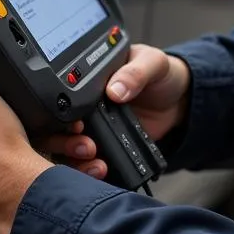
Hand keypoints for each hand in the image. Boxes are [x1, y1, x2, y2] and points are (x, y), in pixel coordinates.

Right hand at [33, 44, 190, 176]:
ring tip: (94, 161)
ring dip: (72, 159)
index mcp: (88, 80)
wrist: (179, 102)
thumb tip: (115, 89)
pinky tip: (99, 171)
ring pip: (64, 149)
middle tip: (86, 145)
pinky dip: (87, 170)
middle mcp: (83, 106)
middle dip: (63, 141)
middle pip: (55, 127)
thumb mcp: (151, 63)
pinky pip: (85, 162)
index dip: (61, 113)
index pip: (62, 96)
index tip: (76, 123)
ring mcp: (92, 129)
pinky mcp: (103, 148)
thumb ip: (135, 72)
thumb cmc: (162, 75)